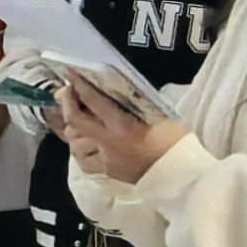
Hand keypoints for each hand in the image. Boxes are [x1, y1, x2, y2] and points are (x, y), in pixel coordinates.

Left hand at [51, 81, 186, 180]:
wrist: (177, 173)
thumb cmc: (172, 141)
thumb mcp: (158, 115)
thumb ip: (135, 104)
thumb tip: (120, 92)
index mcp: (121, 125)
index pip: (93, 101)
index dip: (79, 85)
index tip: (70, 74)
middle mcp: (108, 142)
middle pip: (75, 121)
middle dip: (68, 104)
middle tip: (70, 94)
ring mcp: (105, 159)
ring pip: (74, 144)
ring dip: (73, 131)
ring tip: (77, 121)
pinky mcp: (108, 171)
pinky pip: (85, 161)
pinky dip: (81, 151)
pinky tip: (86, 144)